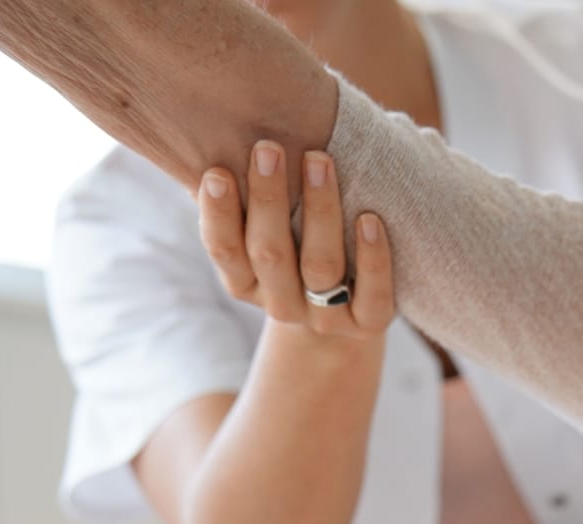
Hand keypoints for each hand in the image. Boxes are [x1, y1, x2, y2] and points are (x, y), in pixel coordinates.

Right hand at [198, 141, 391, 338]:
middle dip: (267, 199)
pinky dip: (372, 257)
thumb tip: (209, 140)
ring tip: (319, 160)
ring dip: (320, 211)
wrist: (348, 311)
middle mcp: (281, 304)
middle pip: (269, 254)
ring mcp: (325, 319)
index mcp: (245, 282)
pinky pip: (373, 296)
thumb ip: (243, 196)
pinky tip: (370, 219)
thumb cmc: (297, 244)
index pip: (224, 250)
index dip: (218, 215)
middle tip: (268, 148)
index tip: (218, 171)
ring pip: (320, 267)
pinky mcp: (368, 324)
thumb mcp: (266, 226)